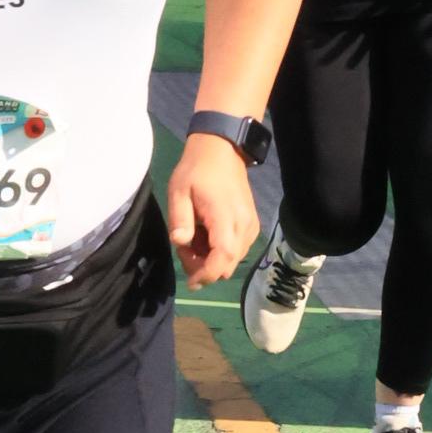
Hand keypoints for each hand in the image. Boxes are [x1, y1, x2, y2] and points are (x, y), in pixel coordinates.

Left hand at [166, 136, 258, 290]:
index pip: (224, 257)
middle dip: (204, 267)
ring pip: (233, 260)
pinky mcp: (252, 226)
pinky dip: (220, 251)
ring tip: (194, 237)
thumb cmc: (197, 170)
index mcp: (226, 217)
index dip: (207, 273)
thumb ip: (179, 218)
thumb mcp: (179, 190)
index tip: (191, 281)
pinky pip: (237, 250)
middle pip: (228, 265)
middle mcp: (245, 226)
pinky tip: (206, 235)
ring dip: (211, 259)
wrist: (222, 151)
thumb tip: (180, 242)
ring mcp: (251, 227)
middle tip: (184, 248)